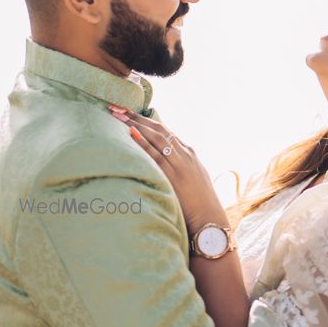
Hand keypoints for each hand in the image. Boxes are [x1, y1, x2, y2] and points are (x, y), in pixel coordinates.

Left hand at [108, 105, 227, 233]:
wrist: (209, 218)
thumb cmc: (199, 202)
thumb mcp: (192, 179)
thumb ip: (179, 168)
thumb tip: (162, 163)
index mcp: (189, 153)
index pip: (165, 131)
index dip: (146, 120)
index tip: (129, 112)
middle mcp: (185, 154)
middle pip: (159, 129)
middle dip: (137, 117)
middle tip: (118, 107)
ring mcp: (180, 163)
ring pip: (157, 137)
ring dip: (136, 124)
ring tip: (118, 115)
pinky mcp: (174, 175)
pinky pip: (155, 155)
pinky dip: (143, 143)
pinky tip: (131, 133)